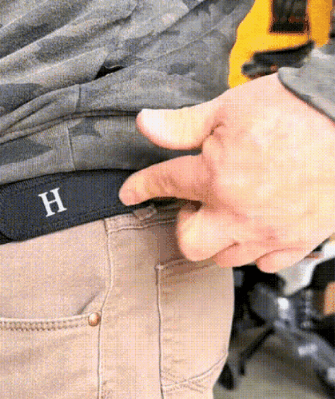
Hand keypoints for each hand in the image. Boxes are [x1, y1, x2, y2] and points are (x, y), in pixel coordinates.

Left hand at [119, 74, 334, 271]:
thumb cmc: (295, 112)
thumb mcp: (230, 108)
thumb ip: (183, 124)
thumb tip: (145, 123)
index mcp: (215, 178)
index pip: (163, 185)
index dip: (140, 187)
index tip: (130, 193)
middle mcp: (236, 214)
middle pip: (189, 243)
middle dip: (185, 224)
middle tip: (196, 204)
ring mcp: (267, 233)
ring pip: (224, 257)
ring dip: (218, 237)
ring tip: (228, 212)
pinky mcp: (296, 243)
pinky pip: (263, 263)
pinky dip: (254, 249)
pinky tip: (257, 226)